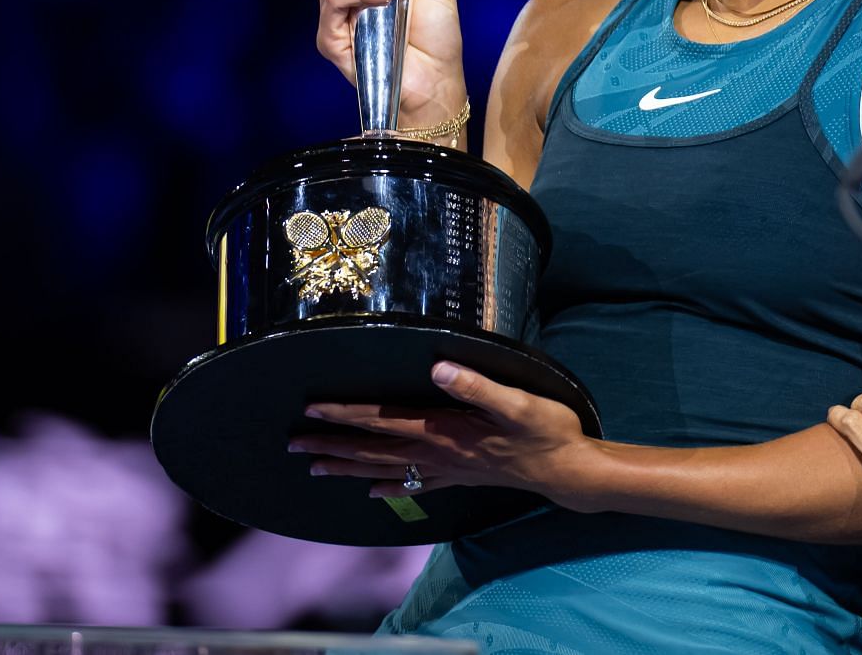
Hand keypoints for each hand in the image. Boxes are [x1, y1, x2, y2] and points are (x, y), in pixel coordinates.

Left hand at [289, 361, 599, 504]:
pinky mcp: (461, 477)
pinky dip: (389, 488)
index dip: (347, 415)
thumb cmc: (547, 432)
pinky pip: (415, 485)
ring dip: (349, 468)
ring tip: (315, 468)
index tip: (312, 410)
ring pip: (386, 470)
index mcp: (445, 430)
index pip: (384, 421)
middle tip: (294, 443)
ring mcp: (448, 469)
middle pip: (374, 450)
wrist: (567, 471)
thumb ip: (477, 386)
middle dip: (333, 446)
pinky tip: (371, 493)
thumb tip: (439, 367)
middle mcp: (439, 453)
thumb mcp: (518, 403)